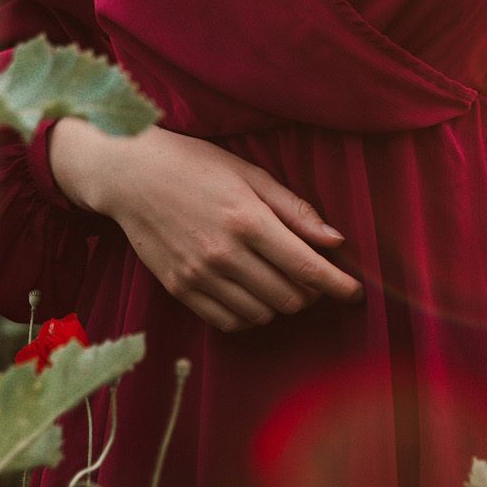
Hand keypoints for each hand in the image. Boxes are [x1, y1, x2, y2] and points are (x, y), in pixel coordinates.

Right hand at [46, 118, 364, 332]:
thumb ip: (294, 209)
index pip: (307, 268)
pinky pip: (229, 321)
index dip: (338, 285)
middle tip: (311, 274)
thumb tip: (334, 240)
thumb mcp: (249, 174)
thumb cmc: (194, 165)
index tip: (356, 293)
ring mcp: (200, 276)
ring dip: (280, 302)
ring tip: (279, 278)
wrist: (130, 175)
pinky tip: (251, 292)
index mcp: (248, 220)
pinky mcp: (180, 290)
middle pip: (289, 297)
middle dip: (310, 291)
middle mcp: (225, 254)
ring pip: (262, 314)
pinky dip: (250, 314)